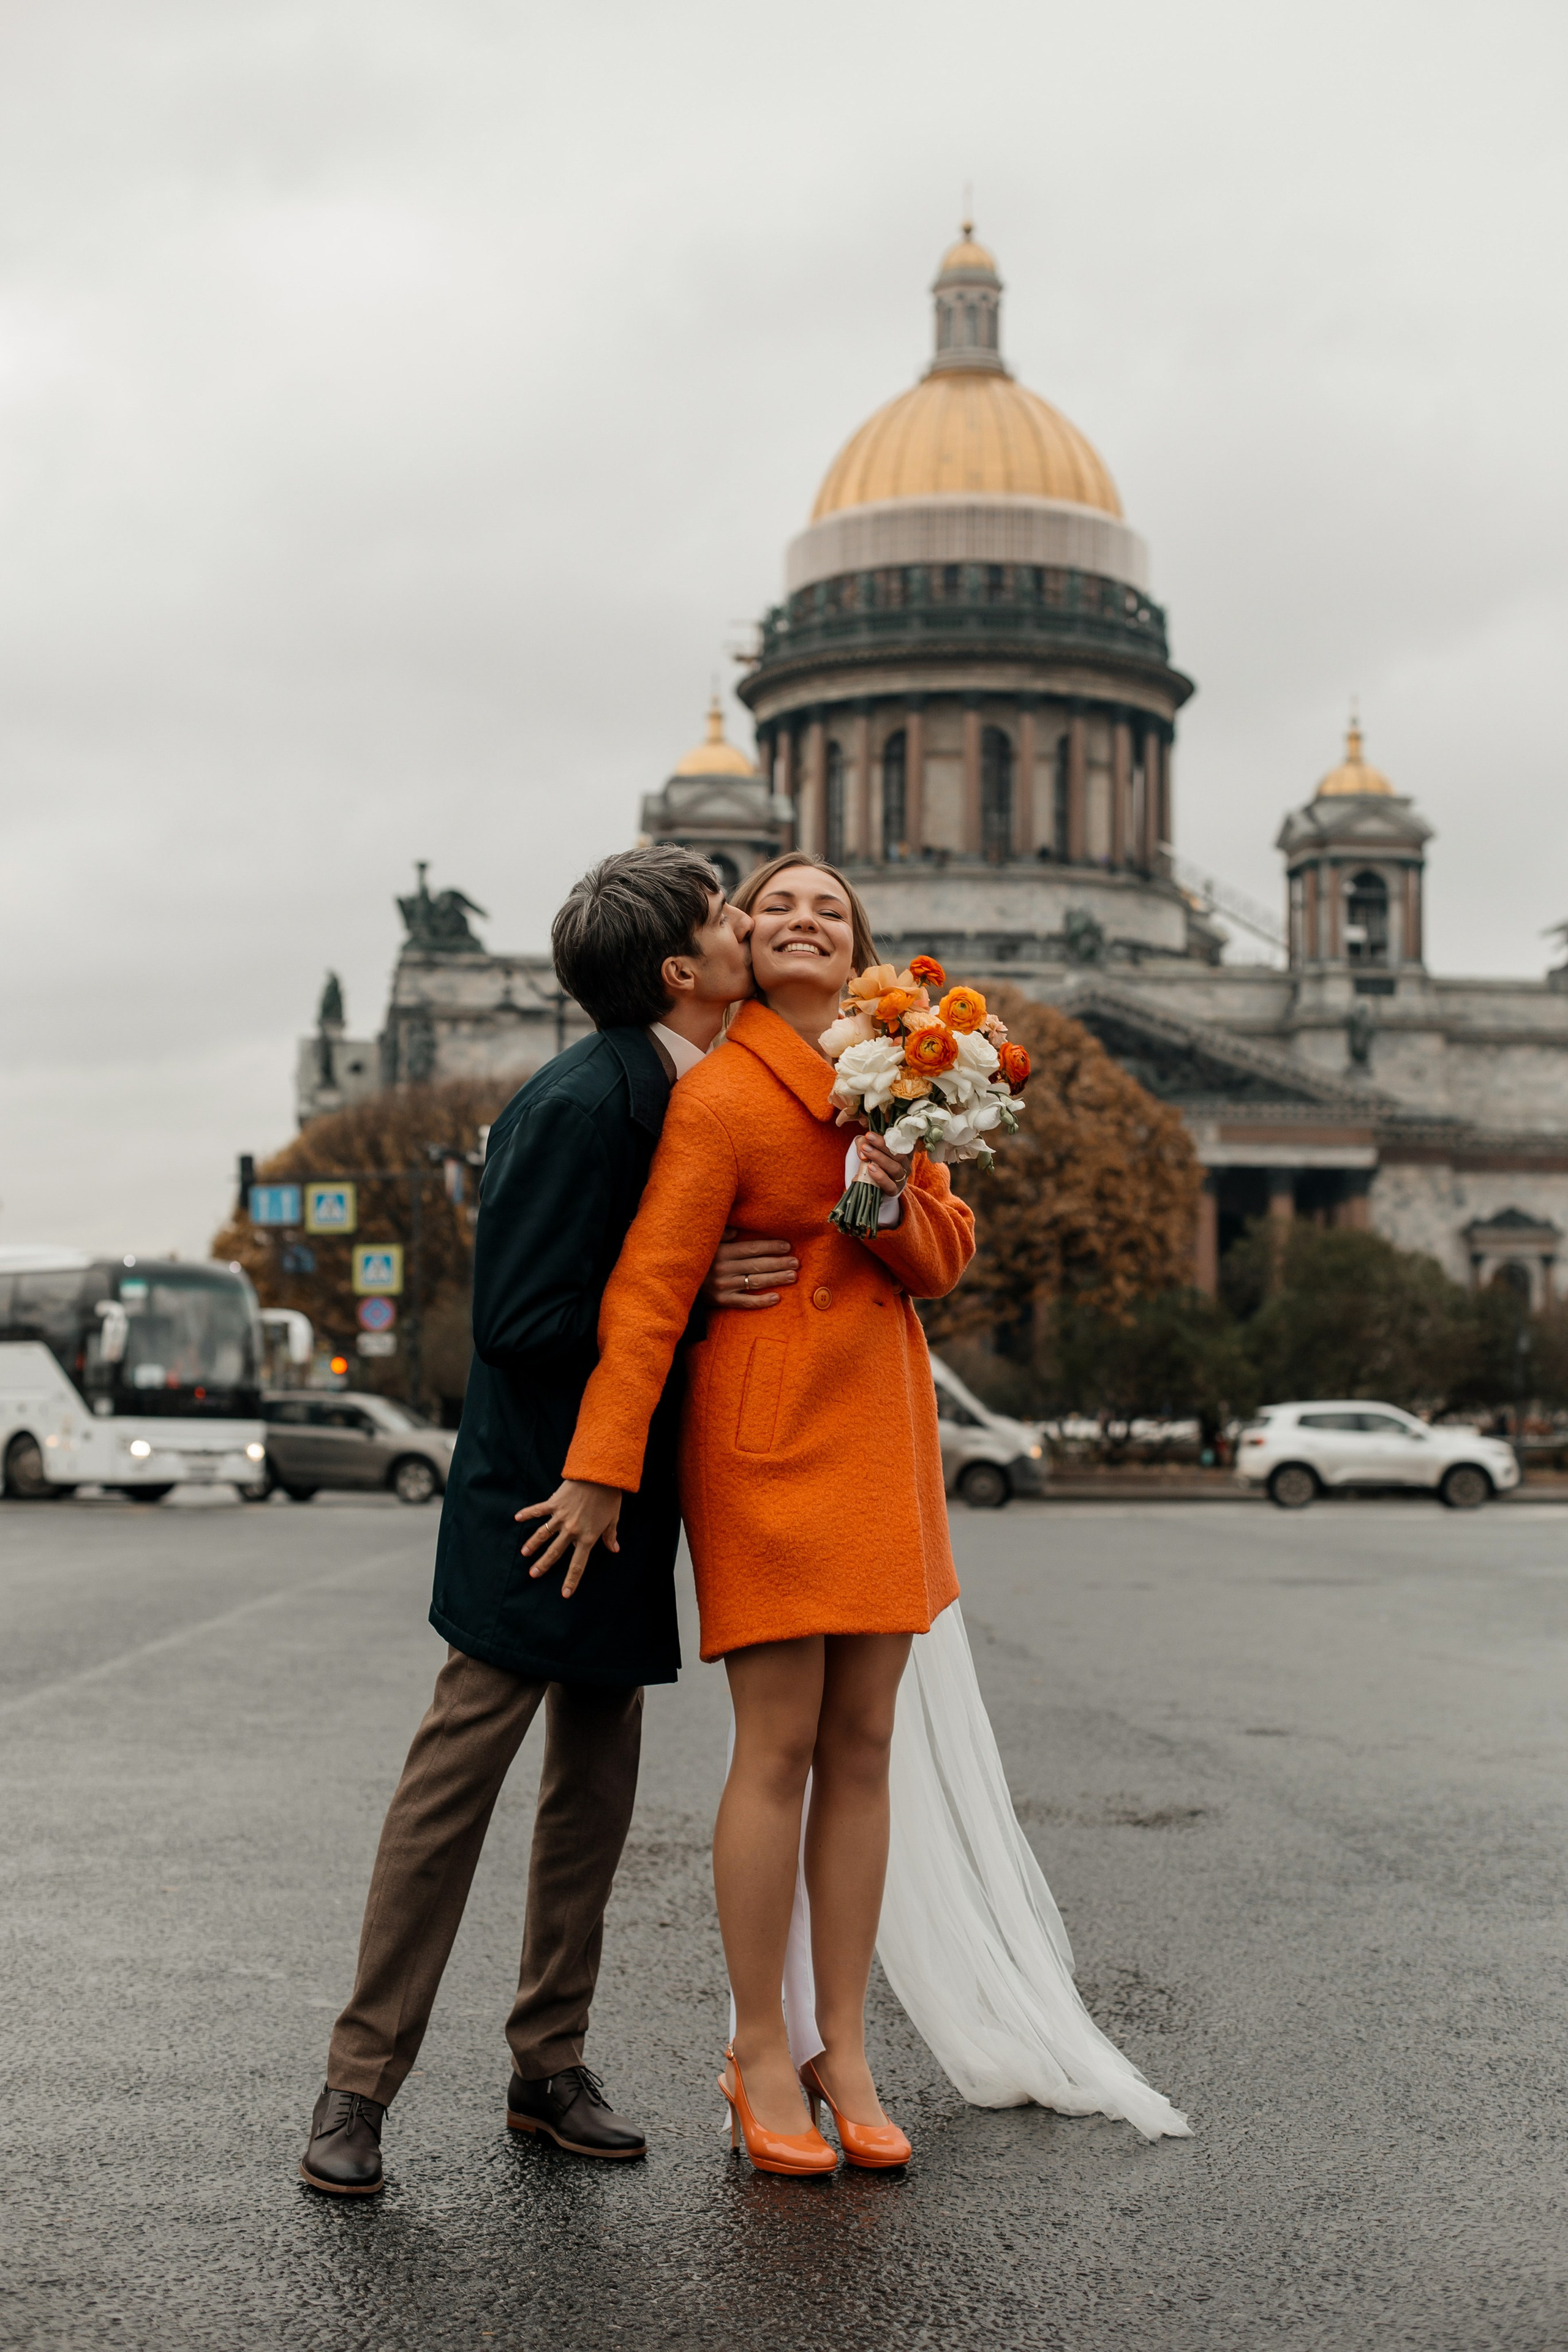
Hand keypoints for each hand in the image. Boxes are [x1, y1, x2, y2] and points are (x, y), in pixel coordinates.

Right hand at [514, 1479, 622, 1596]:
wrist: (600, 1475)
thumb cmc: (609, 1497)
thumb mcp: (613, 1519)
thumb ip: (610, 1535)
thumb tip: (614, 1549)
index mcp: (588, 1537)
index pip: (578, 1564)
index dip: (572, 1580)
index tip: (565, 1594)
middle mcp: (572, 1530)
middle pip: (555, 1553)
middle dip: (543, 1565)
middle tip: (533, 1575)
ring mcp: (561, 1517)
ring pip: (543, 1535)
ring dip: (532, 1545)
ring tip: (524, 1554)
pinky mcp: (554, 1504)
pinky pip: (538, 1510)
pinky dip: (527, 1514)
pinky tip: (517, 1518)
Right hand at [701, 1225, 798, 1310]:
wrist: (678, 1282)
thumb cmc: (699, 1259)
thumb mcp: (707, 1242)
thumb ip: (722, 1234)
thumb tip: (738, 1229)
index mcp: (721, 1251)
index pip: (752, 1248)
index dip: (771, 1247)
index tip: (787, 1246)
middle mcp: (723, 1268)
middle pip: (757, 1265)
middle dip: (779, 1263)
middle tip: (796, 1262)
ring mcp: (723, 1286)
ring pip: (755, 1282)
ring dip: (776, 1279)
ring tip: (792, 1276)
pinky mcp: (722, 1301)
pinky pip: (745, 1302)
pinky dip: (761, 1301)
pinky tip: (776, 1298)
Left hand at [854, 1132, 909, 1198]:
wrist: (873, 1181)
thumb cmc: (873, 1159)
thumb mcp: (868, 1146)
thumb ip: (864, 1142)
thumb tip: (863, 1145)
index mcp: (904, 1151)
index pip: (903, 1142)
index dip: (892, 1136)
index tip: (874, 1132)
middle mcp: (906, 1164)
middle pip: (900, 1154)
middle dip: (882, 1145)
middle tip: (868, 1138)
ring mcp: (901, 1178)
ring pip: (895, 1168)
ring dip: (879, 1158)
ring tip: (866, 1151)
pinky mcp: (894, 1190)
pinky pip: (890, 1185)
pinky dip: (880, 1176)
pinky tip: (870, 1168)